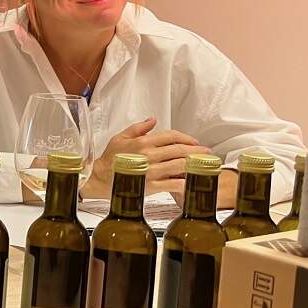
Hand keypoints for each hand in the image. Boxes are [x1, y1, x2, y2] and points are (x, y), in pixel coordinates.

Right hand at [81, 118, 210, 198]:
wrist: (100, 179)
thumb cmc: (109, 159)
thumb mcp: (120, 138)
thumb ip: (138, 128)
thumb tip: (153, 120)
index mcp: (143, 142)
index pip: (170, 136)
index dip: (185, 138)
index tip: (194, 141)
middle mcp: (149, 155)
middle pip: (179, 150)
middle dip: (196, 150)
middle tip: (207, 152)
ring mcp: (152, 171)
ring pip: (179, 165)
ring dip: (194, 164)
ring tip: (204, 164)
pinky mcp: (152, 186)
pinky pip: (173, 184)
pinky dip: (185, 182)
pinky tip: (193, 181)